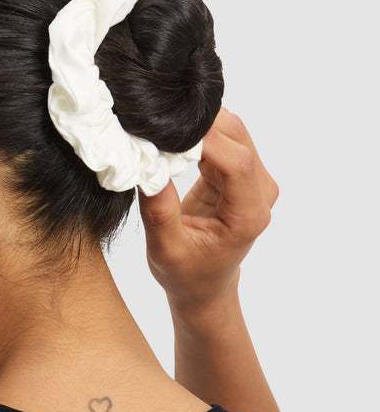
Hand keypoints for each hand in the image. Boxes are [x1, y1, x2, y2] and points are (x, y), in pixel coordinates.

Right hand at [138, 108, 278, 317]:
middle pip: (236, 136)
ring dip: (195, 126)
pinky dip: (194, 134)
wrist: (203, 286)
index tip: (163, 134)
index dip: (203, 140)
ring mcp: (253, 179)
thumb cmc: (186, 276)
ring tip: (161, 136)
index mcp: (249, 215)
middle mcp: (260, 192)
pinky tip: (171, 143)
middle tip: (157, 128)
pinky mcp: (238, 171)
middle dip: (197, 125)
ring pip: (229, 130)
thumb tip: (149, 166)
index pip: (236, 161)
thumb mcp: (165, 251)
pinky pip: (220, 138)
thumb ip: (159, 212)